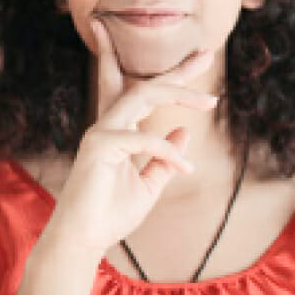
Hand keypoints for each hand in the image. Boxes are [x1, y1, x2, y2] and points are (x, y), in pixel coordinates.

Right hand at [41, 18, 218, 259]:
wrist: (84, 239)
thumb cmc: (111, 214)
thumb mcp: (149, 185)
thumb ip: (164, 158)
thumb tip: (184, 130)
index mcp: (119, 131)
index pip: (145, 95)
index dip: (173, 79)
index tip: (201, 62)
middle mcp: (108, 125)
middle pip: (145, 86)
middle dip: (176, 71)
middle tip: (206, 56)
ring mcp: (101, 133)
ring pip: (142, 96)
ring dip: (178, 95)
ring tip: (209, 102)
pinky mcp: (99, 146)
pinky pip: (142, 139)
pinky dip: (168, 152)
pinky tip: (186, 168)